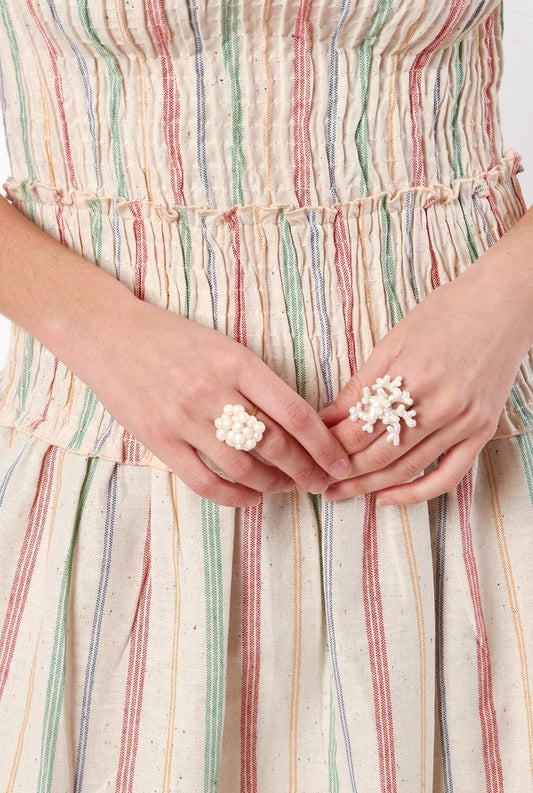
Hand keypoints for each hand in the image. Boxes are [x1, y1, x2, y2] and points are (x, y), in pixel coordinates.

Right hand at [70, 295, 350, 506]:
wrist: (111, 335)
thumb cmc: (174, 339)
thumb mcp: (224, 346)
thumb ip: (258, 382)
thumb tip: (298, 424)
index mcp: (238, 362)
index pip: (296, 413)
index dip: (325, 445)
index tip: (340, 462)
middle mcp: (214, 391)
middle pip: (276, 445)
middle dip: (306, 471)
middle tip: (319, 483)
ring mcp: (184, 419)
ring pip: (245, 468)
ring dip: (273, 485)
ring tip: (285, 486)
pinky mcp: (160, 441)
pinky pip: (206, 483)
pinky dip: (235, 497)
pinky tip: (251, 497)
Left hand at [318, 242, 532, 505]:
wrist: (505, 304)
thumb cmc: (446, 312)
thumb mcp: (394, 341)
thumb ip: (361, 386)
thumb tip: (327, 419)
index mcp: (411, 376)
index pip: (358, 428)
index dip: (328, 445)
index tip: (309, 452)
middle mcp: (440, 403)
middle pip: (378, 454)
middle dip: (341, 472)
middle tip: (316, 480)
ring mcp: (465, 421)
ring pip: (406, 468)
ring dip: (368, 486)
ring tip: (340, 492)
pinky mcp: (483, 431)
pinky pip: (447, 476)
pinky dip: (415, 493)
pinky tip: (386, 498)